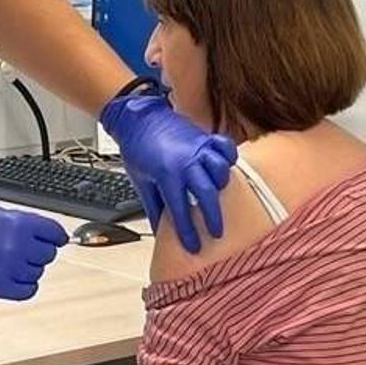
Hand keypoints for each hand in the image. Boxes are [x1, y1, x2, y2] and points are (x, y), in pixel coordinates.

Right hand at [0, 200, 67, 299]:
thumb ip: (19, 221)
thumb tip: (38, 231)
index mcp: (17, 224)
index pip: (54, 232)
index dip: (56, 235)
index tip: (57, 238)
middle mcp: (16, 247)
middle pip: (48, 254)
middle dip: (41, 250)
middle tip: (29, 247)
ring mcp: (7, 268)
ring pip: (37, 272)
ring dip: (31, 267)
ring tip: (15, 260)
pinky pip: (26, 291)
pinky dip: (26, 285)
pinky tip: (17, 277)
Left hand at [100, 93, 236, 253]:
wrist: (137, 118)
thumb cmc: (136, 148)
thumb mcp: (140, 181)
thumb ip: (153, 207)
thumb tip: (158, 231)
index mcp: (166, 175)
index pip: (180, 211)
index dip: (188, 232)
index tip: (194, 247)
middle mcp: (185, 162)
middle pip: (206, 193)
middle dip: (213, 216)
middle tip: (216, 232)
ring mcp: (197, 148)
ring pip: (220, 169)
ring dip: (222, 184)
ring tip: (219, 195)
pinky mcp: (204, 138)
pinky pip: (224, 146)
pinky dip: (229, 156)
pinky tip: (226, 166)